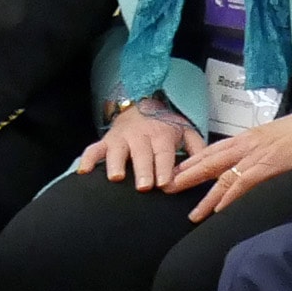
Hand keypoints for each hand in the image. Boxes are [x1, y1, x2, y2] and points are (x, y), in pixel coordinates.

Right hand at [76, 98, 205, 191]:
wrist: (143, 104)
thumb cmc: (166, 125)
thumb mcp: (186, 132)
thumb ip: (198, 150)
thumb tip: (208, 170)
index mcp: (161, 134)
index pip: (163, 153)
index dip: (164, 168)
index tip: (165, 183)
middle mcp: (140, 136)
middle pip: (141, 154)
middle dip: (142, 170)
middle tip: (143, 186)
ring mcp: (121, 138)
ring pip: (116, 151)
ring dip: (116, 164)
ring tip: (116, 177)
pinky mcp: (106, 141)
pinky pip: (93, 150)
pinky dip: (87, 160)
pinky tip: (83, 173)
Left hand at [162, 106, 291, 219]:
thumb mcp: (276, 137)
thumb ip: (262, 148)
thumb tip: (257, 160)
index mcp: (246, 137)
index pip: (213, 150)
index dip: (193, 162)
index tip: (175, 172)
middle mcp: (245, 145)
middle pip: (209, 161)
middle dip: (186, 176)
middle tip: (167, 189)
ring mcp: (255, 155)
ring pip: (221, 176)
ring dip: (204, 196)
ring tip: (192, 214)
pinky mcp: (268, 165)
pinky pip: (242, 183)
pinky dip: (229, 198)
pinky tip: (218, 210)